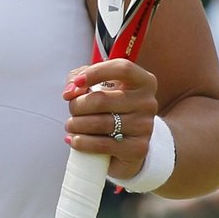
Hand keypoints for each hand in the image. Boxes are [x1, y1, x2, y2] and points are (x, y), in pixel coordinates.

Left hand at [62, 58, 158, 181]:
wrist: (127, 141)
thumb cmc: (109, 106)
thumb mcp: (95, 84)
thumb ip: (78, 79)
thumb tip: (70, 92)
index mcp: (143, 81)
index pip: (122, 69)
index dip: (96, 72)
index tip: (78, 82)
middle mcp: (148, 102)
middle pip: (102, 99)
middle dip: (77, 105)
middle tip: (71, 109)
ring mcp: (145, 126)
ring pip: (100, 123)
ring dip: (76, 124)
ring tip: (70, 125)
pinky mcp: (138, 149)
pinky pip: (103, 144)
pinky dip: (82, 142)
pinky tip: (74, 140)